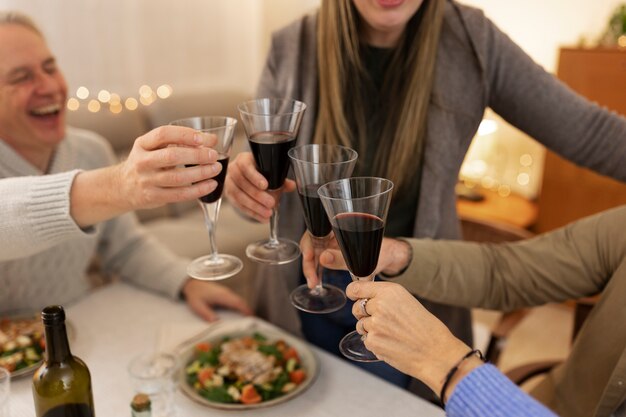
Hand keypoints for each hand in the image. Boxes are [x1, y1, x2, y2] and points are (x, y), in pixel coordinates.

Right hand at [117, 126, 221, 208]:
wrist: (123, 186)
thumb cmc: (146, 163)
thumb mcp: (152, 147)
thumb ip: (176, 142)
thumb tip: (211, 141)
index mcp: (142, 144)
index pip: (163, 134)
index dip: (186, 135)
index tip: (205, 138)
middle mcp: (142, 161)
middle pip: (172, 156)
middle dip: (197, 155)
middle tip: (214, 155)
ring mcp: (146, 181)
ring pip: (177, 177)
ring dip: (201, 173)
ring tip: (216, 168)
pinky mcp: (153, 197)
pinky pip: (179, 194)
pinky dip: (198, 190)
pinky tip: (211, 185)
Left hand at [182, 279, 252, 321]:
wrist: (193, 284)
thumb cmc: (195, 294)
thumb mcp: (197, 305)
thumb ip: (206, 313)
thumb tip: (215, 322)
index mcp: (221, 296)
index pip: (236, 302)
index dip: (245, 309)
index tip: (251, 316)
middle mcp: (226, 293)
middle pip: (241, 301)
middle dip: (248, 311)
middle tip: (253, 322)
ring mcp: (227, 293)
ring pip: (239, 301)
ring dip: (245, 309)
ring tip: (249, 320)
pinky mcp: (226, 295)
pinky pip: (236, 301)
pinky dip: (240, 307)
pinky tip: (240, 315)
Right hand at [224, 151, 295, 222]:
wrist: (245, 175)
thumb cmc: (259, 171)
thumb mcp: (269, 171)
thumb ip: (280, 178)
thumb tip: (292, 185)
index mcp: (244, 160)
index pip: (246, 166)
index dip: (255, 177)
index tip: (265, 186)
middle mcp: (234, 169)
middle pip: (243, 183)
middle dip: (257, 195)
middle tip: (271, 203)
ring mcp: (229, 182)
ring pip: (239, 196)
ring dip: (254, 206)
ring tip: (267, 213)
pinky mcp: (228, 195)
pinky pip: (238, 205)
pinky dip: (251, 212)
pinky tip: (262, 217)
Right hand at [300, 234, 409, 287]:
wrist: (391, 255)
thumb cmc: (382, 252)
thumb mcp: (362, 259)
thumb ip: (341, 258)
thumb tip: (323, 258)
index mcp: (340, 224)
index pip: (315, 230)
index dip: (308, 244)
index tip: (308, 259)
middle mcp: (333, 231)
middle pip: (311, 242)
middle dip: (309, 262)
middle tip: (312, 280)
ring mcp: (333, 240)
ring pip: (314, 251)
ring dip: (311, 267)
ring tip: (314, 284)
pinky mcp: (334, 250)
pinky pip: (320, 257)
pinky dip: (317, 268)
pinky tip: (317, 281)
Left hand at [346, 281, 476, 396]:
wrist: (435, 352)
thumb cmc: (425, 328)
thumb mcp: (406, 301)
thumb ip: (385, 297)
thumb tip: (364, 297)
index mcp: (389, 291)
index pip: (357, 288)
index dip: (353, 293)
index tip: (354, 296)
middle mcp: (380, 305)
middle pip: (357, 307)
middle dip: (364, 314)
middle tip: (382, 321)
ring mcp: (374, 324)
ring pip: (361, 325)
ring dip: (370, 330)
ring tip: (391, 334)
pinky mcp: (373, 341)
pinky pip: (366, 340)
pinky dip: (375, 343)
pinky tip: (391, 344)